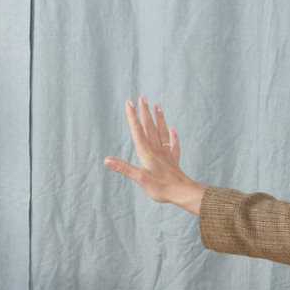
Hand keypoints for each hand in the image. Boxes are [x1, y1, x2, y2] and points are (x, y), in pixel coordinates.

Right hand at [103, 95, 205, 214]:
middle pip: (149, 127)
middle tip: (142, 97)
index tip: (129, 102)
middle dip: (145, 112)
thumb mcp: (140, 178)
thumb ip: (123, 168)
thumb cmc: (161, 187)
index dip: (132, 116)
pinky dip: (172, 136)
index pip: (137, 130)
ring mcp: (166, 154)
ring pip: (162, 131)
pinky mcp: (173, 160)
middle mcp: (156, 149)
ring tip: (157, 105)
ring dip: (159, 118)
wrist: (183, 192)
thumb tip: (106, 160)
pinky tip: (172, 129)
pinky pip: (173, 144)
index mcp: (146, 152)